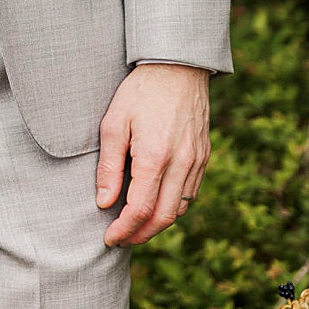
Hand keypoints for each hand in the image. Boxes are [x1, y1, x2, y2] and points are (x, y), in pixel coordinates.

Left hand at [96, 63, 211, 246]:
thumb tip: (104, 202)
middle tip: (121, 240)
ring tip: (134, 227)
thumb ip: (109, 165)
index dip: (124, 229)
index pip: (140, 209)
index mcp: (155, 157)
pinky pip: (190, 194)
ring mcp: (197, 162)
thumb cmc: (139, 92)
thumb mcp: (113, 123)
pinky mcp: (204, 157)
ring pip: (179, 209)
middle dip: (141, 235)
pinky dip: (172, 207)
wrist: (177, 68)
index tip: (109, 238)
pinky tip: (155, 205)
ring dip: (157, 224)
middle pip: (163, 218)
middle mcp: (181, 165)